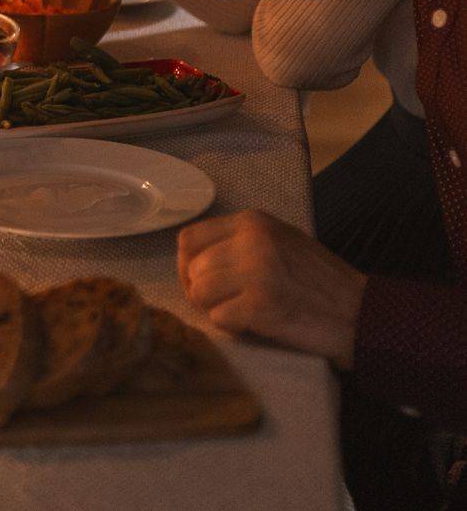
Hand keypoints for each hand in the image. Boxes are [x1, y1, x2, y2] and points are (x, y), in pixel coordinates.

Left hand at [178, 210, 366, 367]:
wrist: (362, 313)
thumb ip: (241, 241)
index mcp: (253, 222)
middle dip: (201, 292)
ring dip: (215, 310)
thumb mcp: (281, 241)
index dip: (187, 266)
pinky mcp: (262, 305)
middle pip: (192, 269)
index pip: (190, 238)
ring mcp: (257, 272)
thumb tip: (196, 259)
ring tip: (240, 313)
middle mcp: (251, 241)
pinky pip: (219, 318)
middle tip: (223, 305)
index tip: (200, 282)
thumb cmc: (320, 281)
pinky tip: (253, 325)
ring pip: (200, 293)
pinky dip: (232, 327)